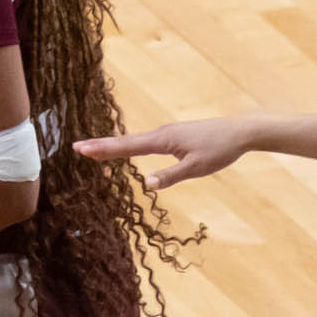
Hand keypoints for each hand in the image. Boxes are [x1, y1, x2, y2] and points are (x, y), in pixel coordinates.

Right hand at [73, 117, 257, 189]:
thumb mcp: (196, 168)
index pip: (127, 146)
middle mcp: (160, 134)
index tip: (81, 149)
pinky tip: (125, 149)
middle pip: (125, 141)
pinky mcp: (173, 137)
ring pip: (134, 141)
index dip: (103, 149)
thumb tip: (145, 184)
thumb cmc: (219, 150)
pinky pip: (144, 142)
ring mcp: (166, 134)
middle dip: (101, 145)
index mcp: (163, 140)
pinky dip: (128, 146)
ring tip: (93, 150)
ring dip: (112, 145)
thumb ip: (170, 176)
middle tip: (76, 148)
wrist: (240, 132)